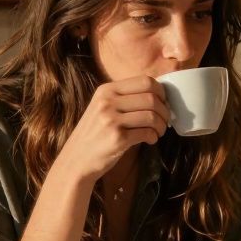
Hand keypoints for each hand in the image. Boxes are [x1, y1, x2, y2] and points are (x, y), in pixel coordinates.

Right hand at [53, 77, 170, 182]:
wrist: (75, 160)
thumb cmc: (94, 134)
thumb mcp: (102, 108)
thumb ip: (123, 98)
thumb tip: (157, 95)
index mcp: (106, 90)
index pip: (145, 81)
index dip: (161, 92)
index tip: (163, 103)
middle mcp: (107, 102)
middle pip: (151, 98)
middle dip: (164, 111)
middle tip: (164, 121)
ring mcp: (111, 120)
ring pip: (151, 115)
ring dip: (161, 126)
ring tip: (158, 132)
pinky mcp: (117, 138)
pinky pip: (147, 132)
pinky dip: (153, 137)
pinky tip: (150, 140)